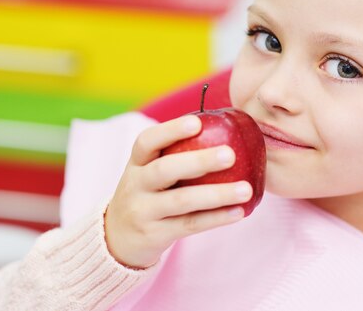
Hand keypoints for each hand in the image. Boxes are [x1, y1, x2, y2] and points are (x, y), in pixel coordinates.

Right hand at [104, 115, 252, 268]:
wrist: (116, 239)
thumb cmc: (148, 194)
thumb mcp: (149, 171)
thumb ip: (177, 155)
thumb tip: (228, 131)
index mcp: (137, 162)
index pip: (147, 141)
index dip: (170, 130)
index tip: (197, 123)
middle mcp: (135, 185)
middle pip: (164, 170)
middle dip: (198, 161)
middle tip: (230, 154)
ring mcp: (143, 212)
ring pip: (181, 201)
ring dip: (216, 194)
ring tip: (245, 189)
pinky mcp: (154, 236)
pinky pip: (189, 225)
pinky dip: (216, 218)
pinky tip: (239, 211)